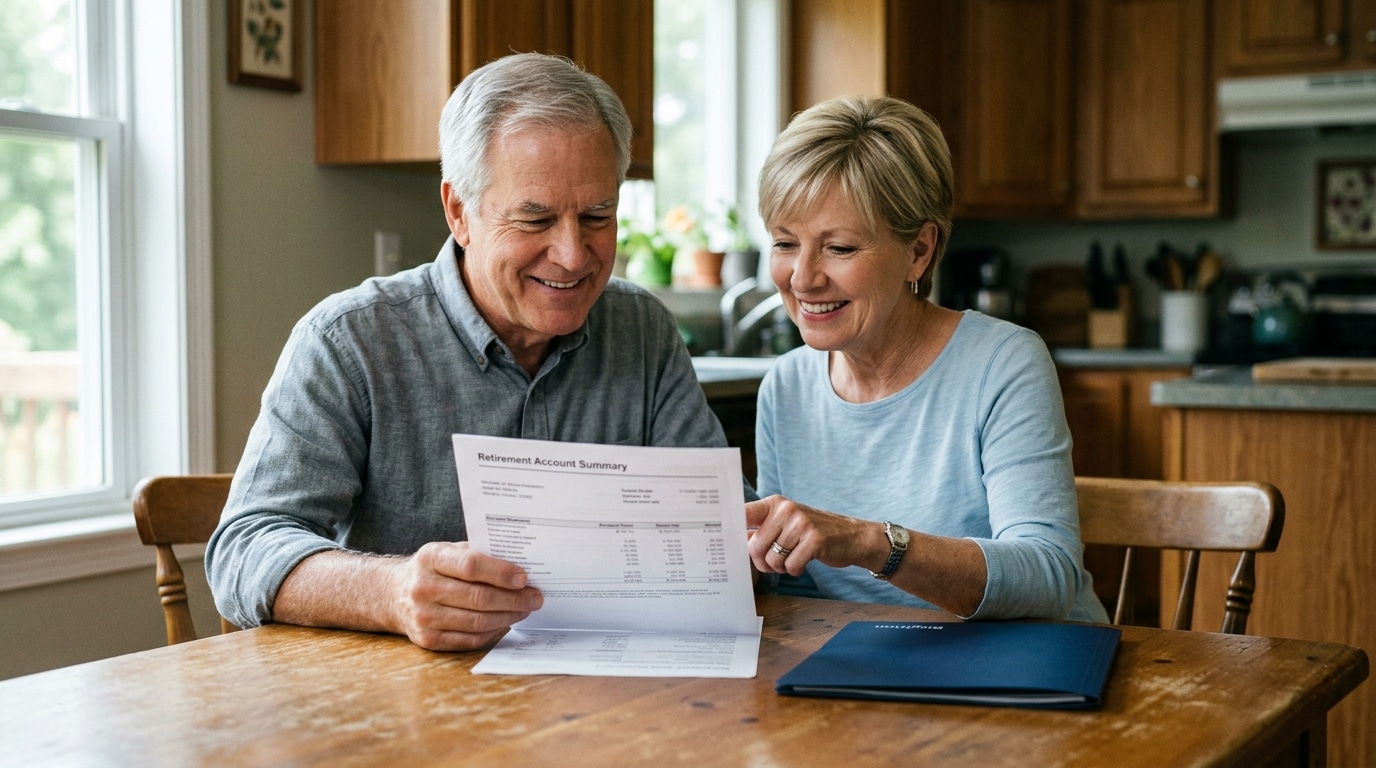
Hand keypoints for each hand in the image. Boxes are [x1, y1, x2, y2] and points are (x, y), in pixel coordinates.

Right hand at [388, 541, 542, 650]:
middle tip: (535, 597)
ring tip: (525, 609)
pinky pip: (470, 639)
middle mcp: (423, 588)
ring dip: (508, 616)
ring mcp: (424, 617)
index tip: (524, 577)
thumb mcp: (447, 550)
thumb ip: (478, 553)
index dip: (500, 572)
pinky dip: (493, 632)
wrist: (394, 595)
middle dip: (513, 599)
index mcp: (430, 558)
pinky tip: (506, 622)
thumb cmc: (433, 569)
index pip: (470, 565)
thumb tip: (520, 563)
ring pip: (477, 622)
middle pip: (478, 597)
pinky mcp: (428, 640)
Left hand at [745, 495, 885, 576]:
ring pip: (773, 559)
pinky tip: (805, 560)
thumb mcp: (786, 524)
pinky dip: (796, 570)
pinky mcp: (815, 540)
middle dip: (763, 562)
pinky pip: (791, 567)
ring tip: (793, 558)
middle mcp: (786, 509)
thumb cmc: (812, 532)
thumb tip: (736, 541)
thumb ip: (761, 530)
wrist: (852, 536)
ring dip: (781, 567)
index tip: (722, 541)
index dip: (731, 529)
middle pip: (755, 546)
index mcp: (775, 503)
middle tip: (775, 562)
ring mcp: (801, 523)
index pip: (743, 513)